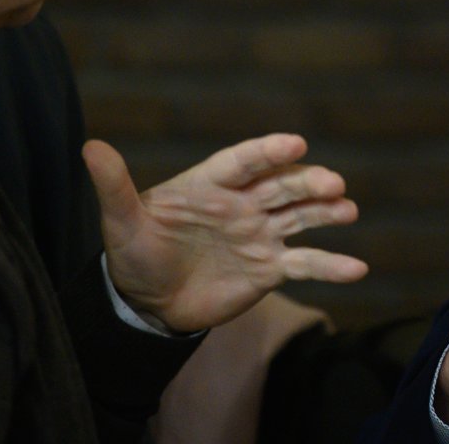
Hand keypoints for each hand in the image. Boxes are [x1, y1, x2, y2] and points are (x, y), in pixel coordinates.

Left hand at [83, 134, 367, 332]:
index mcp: (210, 184)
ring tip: (348, 210)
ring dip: (326, 212)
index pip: (243, 162)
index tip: (295, 144)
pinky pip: (305, 264)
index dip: (268, 152)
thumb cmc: (135, 254)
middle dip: (307, 183)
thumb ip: (114, 186)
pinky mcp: (269, 268)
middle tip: (333, 183)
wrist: (148, 304)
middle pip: (281, 186)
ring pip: (300, 217)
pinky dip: (332, 266)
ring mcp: (260, 234)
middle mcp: (242, 203)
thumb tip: (90, 146)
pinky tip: (358, 269)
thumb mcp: (122, 223)